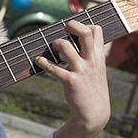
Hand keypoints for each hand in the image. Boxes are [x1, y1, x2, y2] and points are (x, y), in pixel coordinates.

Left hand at [35, 20, 110, 137]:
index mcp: (98, 56)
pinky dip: (43, 62)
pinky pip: (53, 68)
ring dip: (55, 43)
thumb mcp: (97, 69)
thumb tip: (76, 40)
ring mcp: (81, 71)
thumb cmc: (91, 88)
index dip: (84, 24)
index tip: (73, 29)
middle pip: (85, 33)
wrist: (94, 113)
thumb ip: (90, 55)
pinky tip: (38, 61)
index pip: (96, 30)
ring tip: (52, 47)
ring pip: (66, 46)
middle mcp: (91, 61)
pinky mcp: (70, 82)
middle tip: (64, 30)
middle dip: (72, 25)